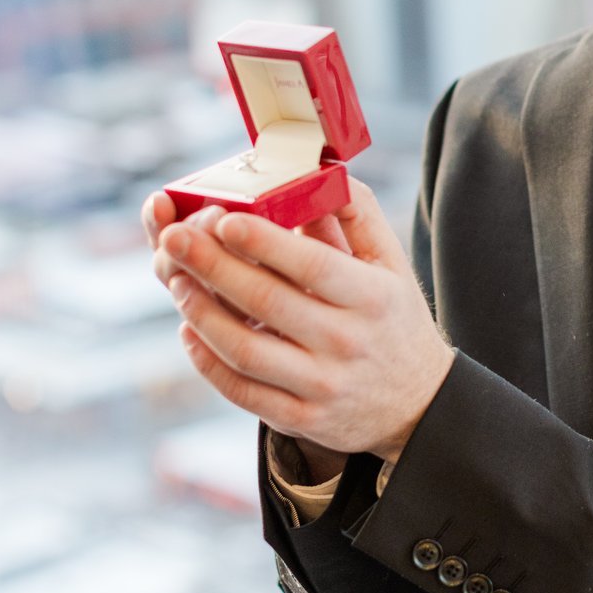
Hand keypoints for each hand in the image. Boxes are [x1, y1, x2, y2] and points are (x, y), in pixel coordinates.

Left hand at [147, 180, 453, 464]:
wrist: (417, 405)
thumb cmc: (394, 321)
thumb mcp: (392, 266)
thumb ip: (357, 216)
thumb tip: (313, 174)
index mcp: (372, 297)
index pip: (313, 266)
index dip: (265, 242)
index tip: (223, 218)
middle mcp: (347, 343)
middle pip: (268, 303)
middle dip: (214, 267)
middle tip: (175, 238)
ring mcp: (323, 386)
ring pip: (247, 352)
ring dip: (204, 315)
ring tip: (177, 282)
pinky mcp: (302, 418)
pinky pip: (243, 393)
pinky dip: (209, 364)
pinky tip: (189, 332)